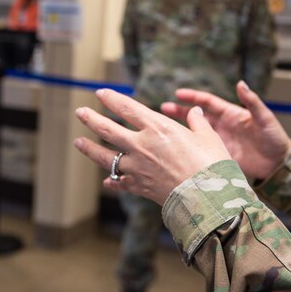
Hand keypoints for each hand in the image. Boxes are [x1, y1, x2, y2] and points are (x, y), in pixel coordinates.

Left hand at [74, 89, 231, 204]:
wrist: (208, 198)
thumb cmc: (212, 164)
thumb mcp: (208, 137)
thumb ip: (198, 123)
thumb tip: (196, 111)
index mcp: (157, 127)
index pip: (127, 108)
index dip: (112, 99)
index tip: (101, 93)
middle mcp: (141, 145)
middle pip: (108, 129)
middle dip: (91, 119)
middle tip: (80, 112)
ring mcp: (137, 167)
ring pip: (106, 157)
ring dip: (90, 148)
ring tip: (78, 142)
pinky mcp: (139, 186)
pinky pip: (120, 182)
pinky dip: (112, 181)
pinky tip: (106, 181)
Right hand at [160, 81, 290, 181]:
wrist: (279, 163)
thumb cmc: (274, 137)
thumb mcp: (264, 118)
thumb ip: (252, 101)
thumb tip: (241, 83)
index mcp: (231, 113)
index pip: (207, 102)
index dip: (193, 97)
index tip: (178, 93)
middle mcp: (222, 125)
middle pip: (197, 116)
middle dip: (180, 111)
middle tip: (163, 109)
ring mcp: (220, 140)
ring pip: (196, 132)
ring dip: (182, 129)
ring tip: (165, 127)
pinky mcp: (220, 155)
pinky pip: (202, 149)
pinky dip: (190, 147)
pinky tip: (177, 148)